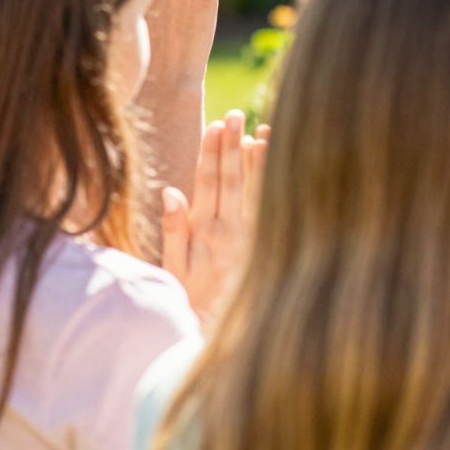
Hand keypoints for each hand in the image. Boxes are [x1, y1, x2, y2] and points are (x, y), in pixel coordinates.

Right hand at [161, 111, 265, 319]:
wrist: (223, 335)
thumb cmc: (192, 302)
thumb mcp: (173, 271)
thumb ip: (174, 230)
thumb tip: (171, 190)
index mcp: (205, 233)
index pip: (208, 184)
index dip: (210, 153)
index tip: (214, 125)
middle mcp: (231, 231)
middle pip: (232, 179)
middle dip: (232, 145)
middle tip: (234, 114)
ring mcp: (252, 237)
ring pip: (257, 189)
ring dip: (258, 158)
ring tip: (260, 128)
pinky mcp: (269, 243)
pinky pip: (273, 205)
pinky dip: (275, 182)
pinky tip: (278, 162)